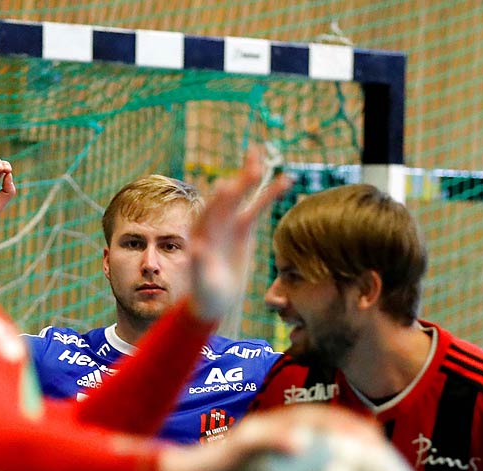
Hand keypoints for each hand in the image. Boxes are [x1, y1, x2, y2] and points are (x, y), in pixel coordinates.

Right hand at [155, 404, 374, 470]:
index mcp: (278, 443)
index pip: (320, 431)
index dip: (350, 433)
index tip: (379, 447)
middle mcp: (268, 432)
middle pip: (315, 419)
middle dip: (346, 425)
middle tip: (374, 441)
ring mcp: (251, 434)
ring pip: (292, 421)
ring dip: (322, 423)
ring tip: (347, 436)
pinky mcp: (232, 442)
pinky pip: (258, 440)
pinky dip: (279, 439)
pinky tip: (298, 446)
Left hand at [188, 146, 290, 321]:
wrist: (215, 298)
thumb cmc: (205, 292)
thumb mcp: (202, 281)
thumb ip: (199, 263)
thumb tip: (195, 247)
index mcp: (200, 233)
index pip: (209, 214)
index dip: (218, 201)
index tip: (227, 187)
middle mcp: (214, 223)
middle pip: (227, 198)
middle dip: (239, 182)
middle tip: (252, 165)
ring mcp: (230, 223)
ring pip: (243, 196)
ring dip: (253, 178)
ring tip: (263, 160)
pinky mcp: (244, 228)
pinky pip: (258, 207)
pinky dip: (270, 194)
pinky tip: (286, 180)